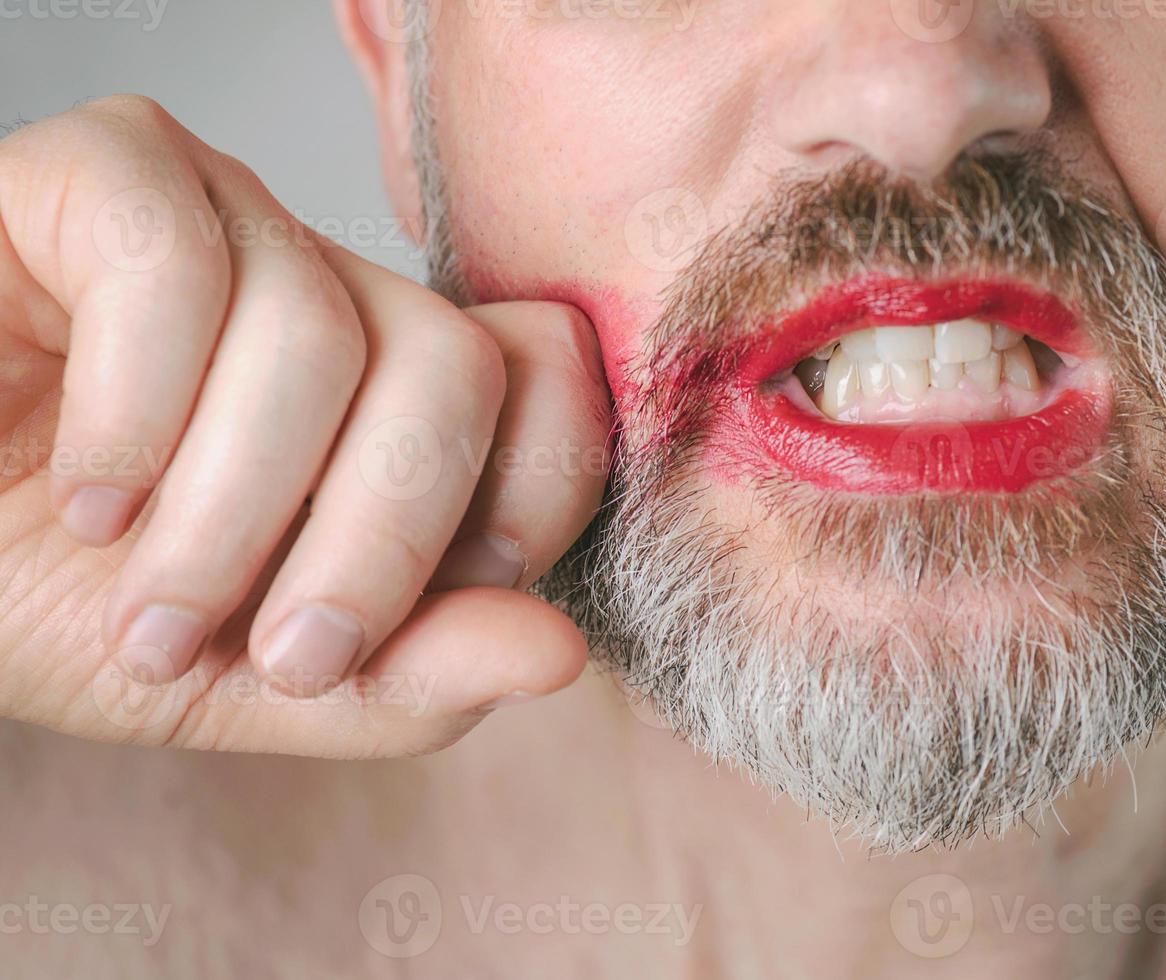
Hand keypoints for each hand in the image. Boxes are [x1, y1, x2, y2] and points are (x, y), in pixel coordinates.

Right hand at [0, 96, 609, 756]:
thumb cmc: (55, 600)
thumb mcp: (242, 683)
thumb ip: (400, 676)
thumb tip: (556, 650)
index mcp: (389, 390)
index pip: (547, 374)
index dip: (534, 487)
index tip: (447, 600)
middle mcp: (328, 288)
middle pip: (452, 362)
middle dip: (383, 543)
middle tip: (290, 658)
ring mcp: (223, 218)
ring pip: (315, 331)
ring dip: (231, 517)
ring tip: (149, 616)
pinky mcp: (101, 172)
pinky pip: (173, 264)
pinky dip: (136, 417)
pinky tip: (87, 496)